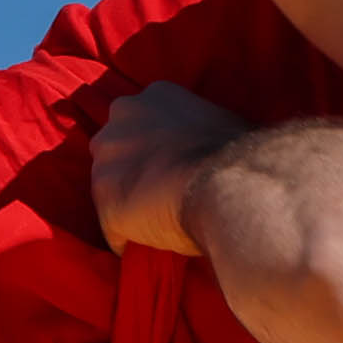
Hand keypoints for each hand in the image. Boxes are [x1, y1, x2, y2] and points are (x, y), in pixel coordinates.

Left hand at [92, 82, 248, 255]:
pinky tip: (145, 246)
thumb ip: (196, 131)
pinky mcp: (105, 202)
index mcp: (154, 96)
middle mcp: (121, 119)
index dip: (152, 146)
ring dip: (124, 204)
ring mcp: (107, 160)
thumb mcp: (217, 124)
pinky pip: (111, 227)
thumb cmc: (237, 156)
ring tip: (150, 224)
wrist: (229, 187)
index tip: (167, 163)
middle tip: (155, 192)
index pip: (140, 119)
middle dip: (129, 169)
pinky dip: (125, 238)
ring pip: (107, 187)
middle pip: (113, 147)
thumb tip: (203, 152)